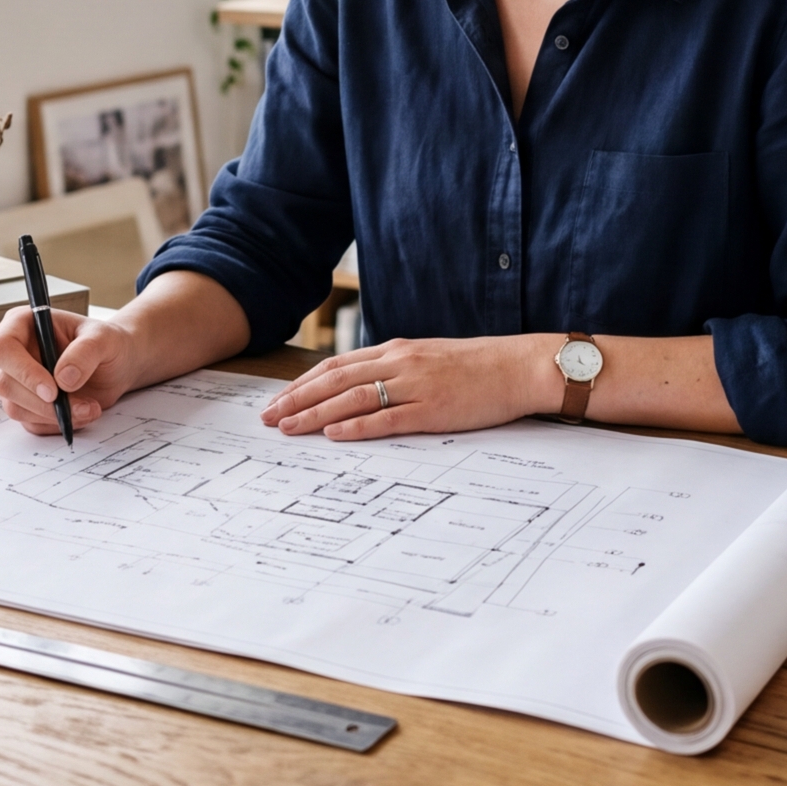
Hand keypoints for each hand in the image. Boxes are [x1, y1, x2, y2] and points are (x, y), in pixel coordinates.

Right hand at [0, 305, 144, 435]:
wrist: (116, 366)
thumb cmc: (106, 343)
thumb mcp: (104, 338)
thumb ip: (85, 352)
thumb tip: (63, 379)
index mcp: (21, 325)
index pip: (2, 348)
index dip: (23, 371)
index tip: (52, 390)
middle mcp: (14, 354)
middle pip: (5, 384)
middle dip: (43, 402)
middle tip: (80, 405)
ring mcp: (18, 381)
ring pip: (16, 408)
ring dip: (54, 415)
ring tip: (90, 407)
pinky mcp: (27, 405)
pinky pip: (32, 423)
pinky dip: (58, 423)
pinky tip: (82, 413)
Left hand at [259, 335, 561, 440]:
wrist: (518, 366)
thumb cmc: (477, 367)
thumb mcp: (428, 359)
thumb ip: (396, 369)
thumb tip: (363, 387)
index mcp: (396, 350)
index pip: (336, 366)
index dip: (302, 383)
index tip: (278, 398)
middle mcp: (398, 363)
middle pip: (334, 381)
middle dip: (296, 399)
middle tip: (268, 417)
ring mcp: (414, 385)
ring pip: (352, 398)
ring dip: (315, 414)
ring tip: (288, 427)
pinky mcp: (432, 409)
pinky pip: (387, 418)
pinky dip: (356, 427)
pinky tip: (334, 434)